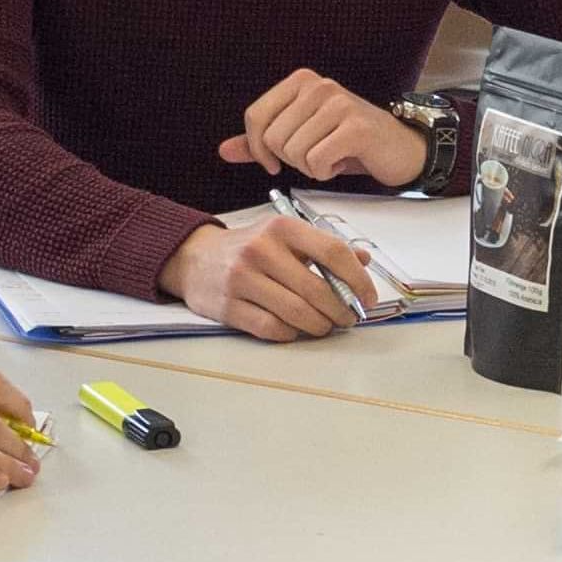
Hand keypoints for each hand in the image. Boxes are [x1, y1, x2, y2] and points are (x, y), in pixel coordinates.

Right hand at [165, 216, 380, 340]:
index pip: (333, 253)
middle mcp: (261, 250)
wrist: (193, 258)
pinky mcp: (228, 307)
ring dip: (319, 326)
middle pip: (317, 290)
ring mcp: (242, 279)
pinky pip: (272, 328)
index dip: (358, 280)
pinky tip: (294, 329)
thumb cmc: (251, 248)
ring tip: (325, 325)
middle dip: (341, 311)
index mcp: (282, 228)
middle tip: (348, 318)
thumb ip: (323, 247)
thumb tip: (363, 261)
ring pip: (297, 313)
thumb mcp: (285, 236)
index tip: (368, 298)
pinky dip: (291, 333)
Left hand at [218, 69, 426, 188]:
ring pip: (294, 152)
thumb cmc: (349, 141)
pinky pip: (317, 161)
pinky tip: (341, 162)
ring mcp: (339, 103)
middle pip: (273, 138)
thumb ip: (261, 142)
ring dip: (310, 167)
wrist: (400, 148)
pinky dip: (326, 172)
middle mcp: (319, 86)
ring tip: (330, 157)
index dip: (258, 148)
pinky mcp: (355, 127)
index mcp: (301, 81)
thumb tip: (224, 150)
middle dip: (291, 160)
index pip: (256, 116)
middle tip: (315, 155)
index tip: (273, 162)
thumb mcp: (301, 136)